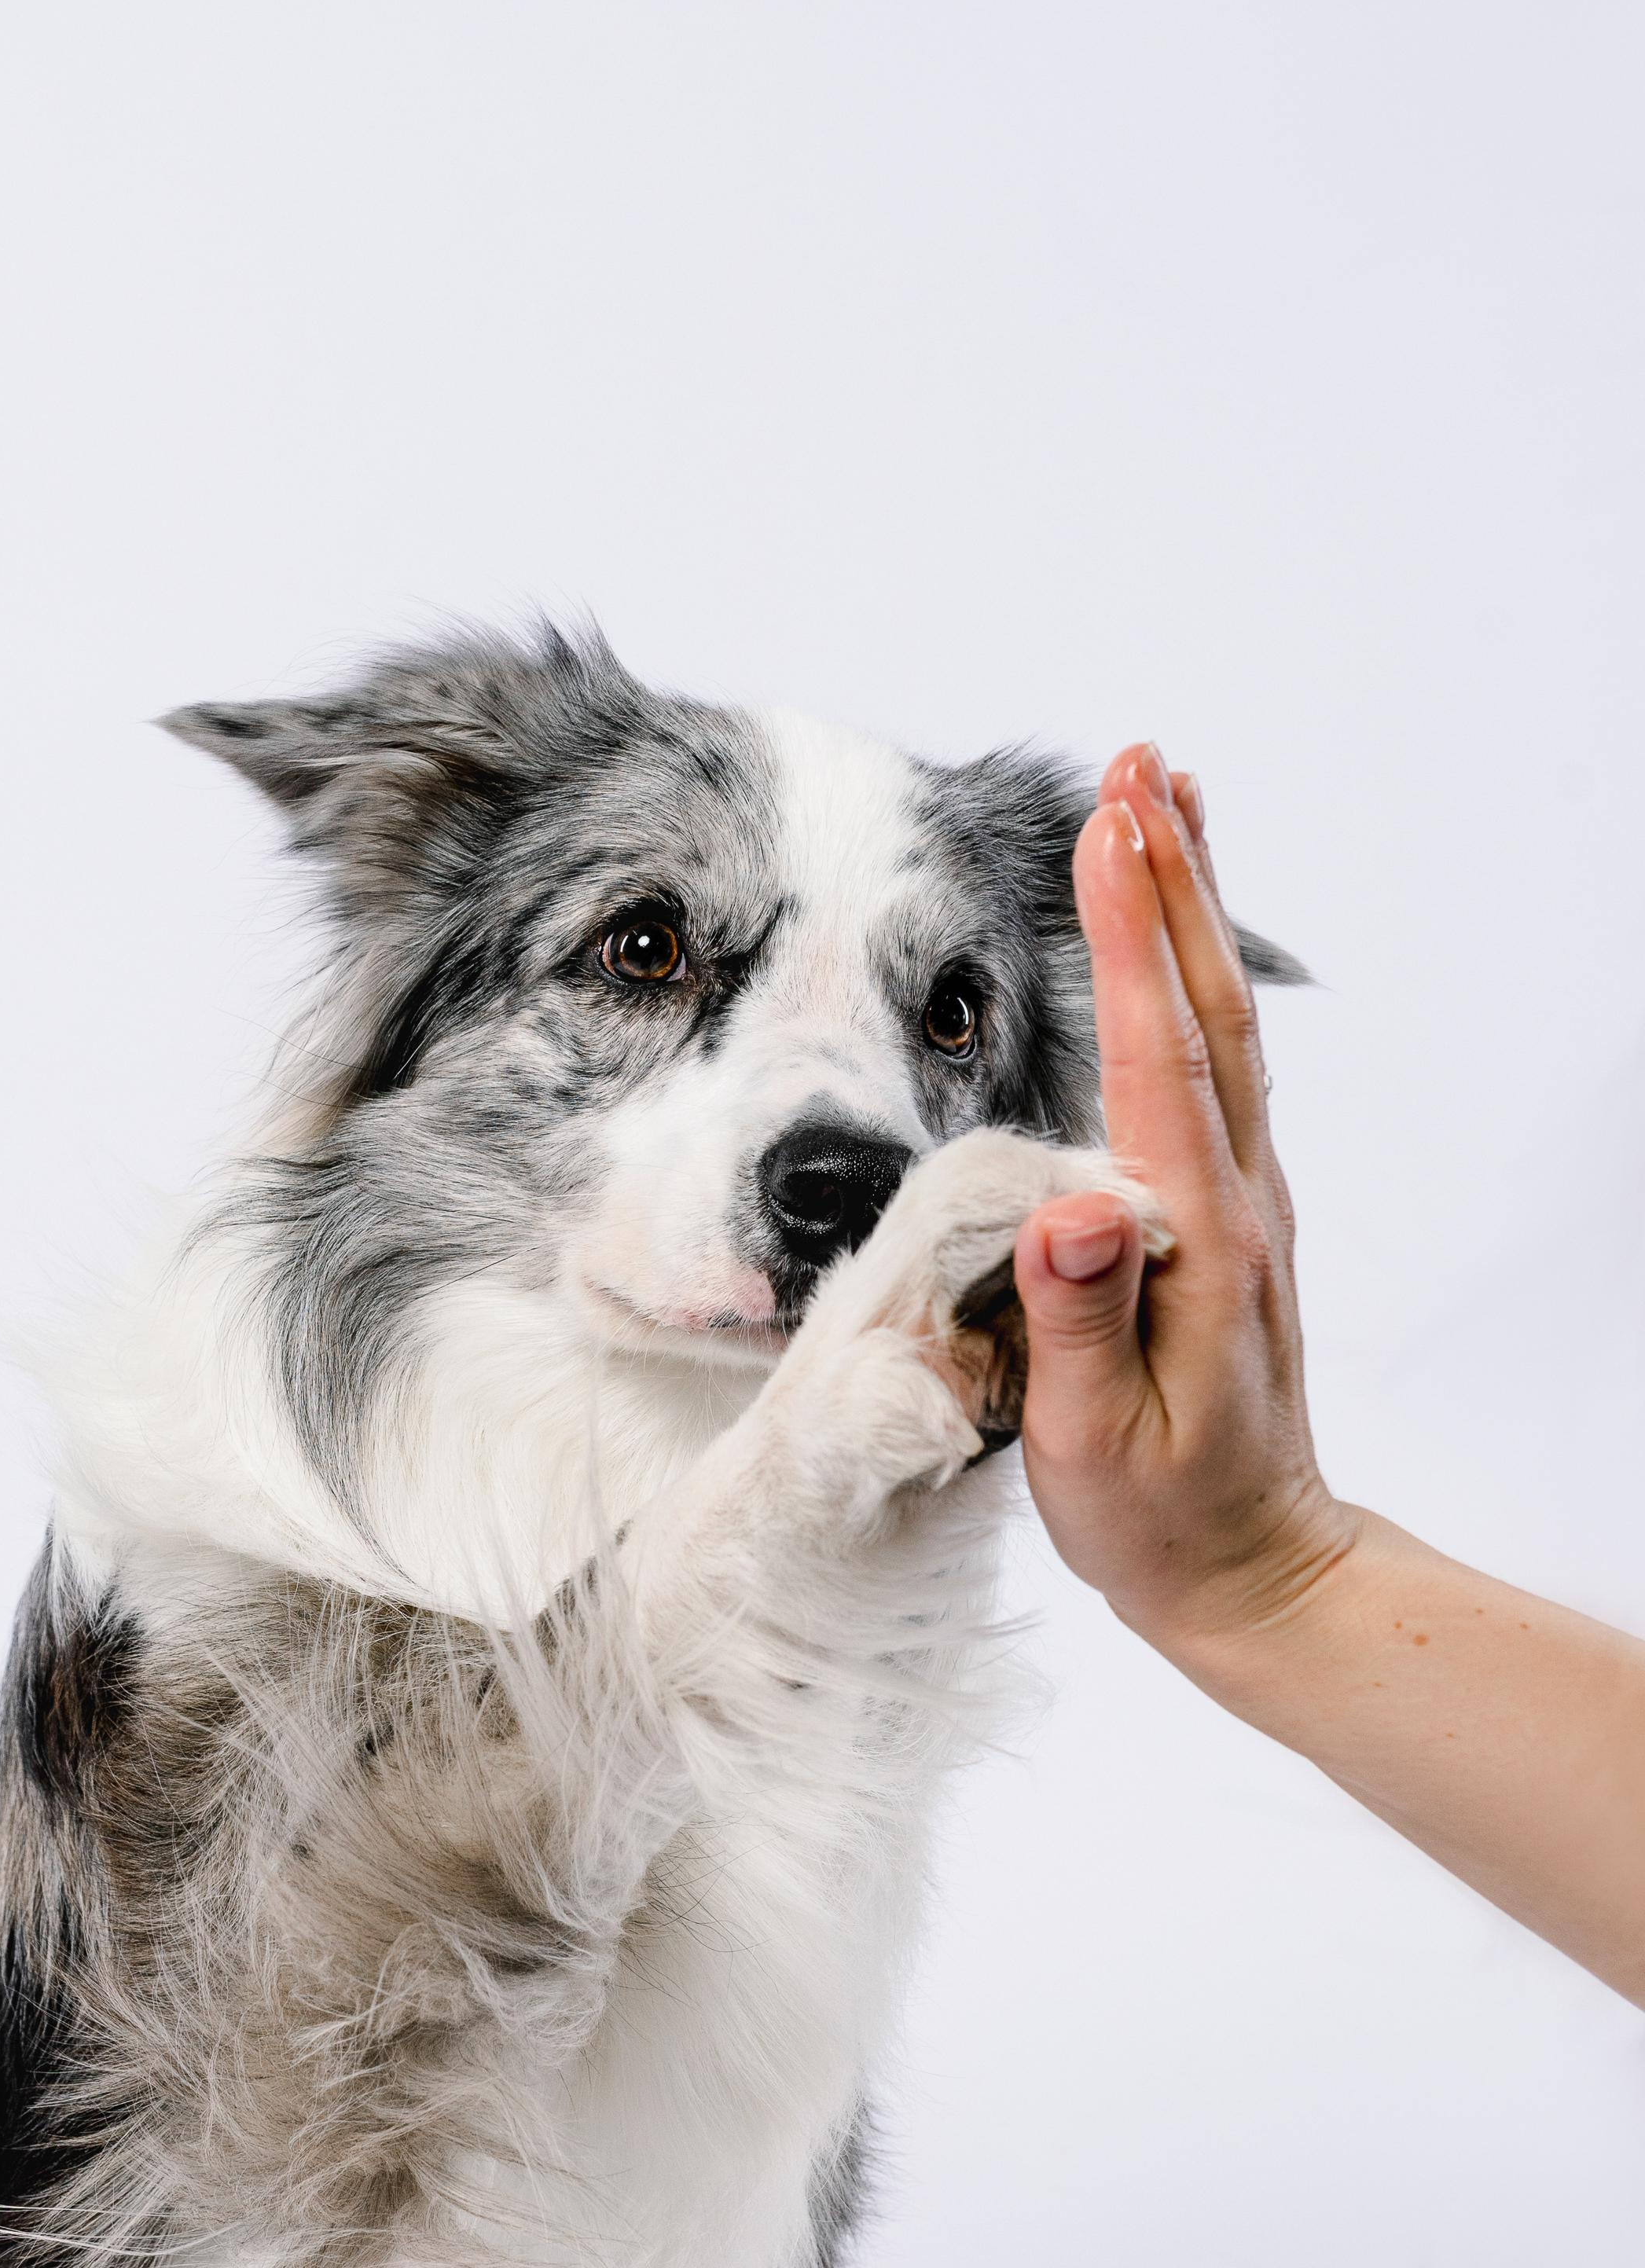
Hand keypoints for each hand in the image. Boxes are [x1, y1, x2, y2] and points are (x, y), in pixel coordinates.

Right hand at [1013, 744, 1351, 1650]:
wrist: (1259, 1569)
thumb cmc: (1163, 1518)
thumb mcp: (1098, 1444)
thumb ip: (1079, 1323)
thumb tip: (1075, 1206)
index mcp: (1197, 1239)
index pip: (1159, 1059)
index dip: (1131, 939)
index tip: (1111, 829)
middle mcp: (1235, 1197)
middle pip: (1205, 1009)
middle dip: (1172, 880)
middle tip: (1138, 764)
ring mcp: (1243, 1197)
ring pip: (1220, 1022)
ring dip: (1194, 907)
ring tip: (1167, 798)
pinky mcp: (1229, 1208)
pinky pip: (1215, 1061)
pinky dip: (1194, 974)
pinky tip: (1172, 939)